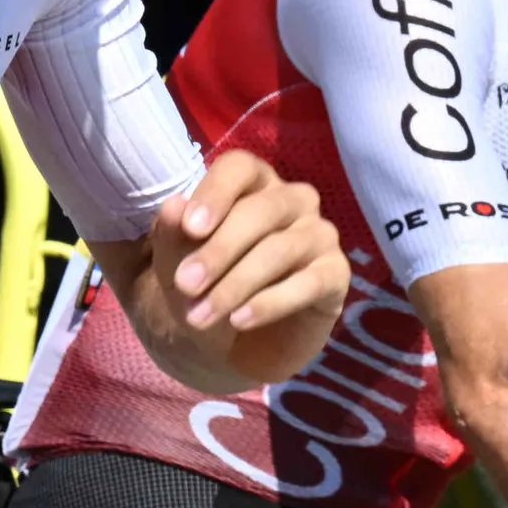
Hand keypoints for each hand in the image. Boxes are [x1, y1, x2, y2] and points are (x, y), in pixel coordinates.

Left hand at [142, 148, 348, 370]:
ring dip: (235, 285)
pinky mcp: (336, 274)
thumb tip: (174, 205)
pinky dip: (269, 303)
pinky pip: (310, 283)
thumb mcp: (175, 259)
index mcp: (250, 182)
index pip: (239, 167)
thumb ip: (171, 232)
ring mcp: (319, 234)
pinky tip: (239, 321)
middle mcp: (291, 199)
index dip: (215, 193)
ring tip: (201, 315)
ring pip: (280, 250)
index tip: (190, 228)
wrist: (233, 339)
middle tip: (185, 285)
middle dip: (219, 249)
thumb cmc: (204, 281)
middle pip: (259, 211)